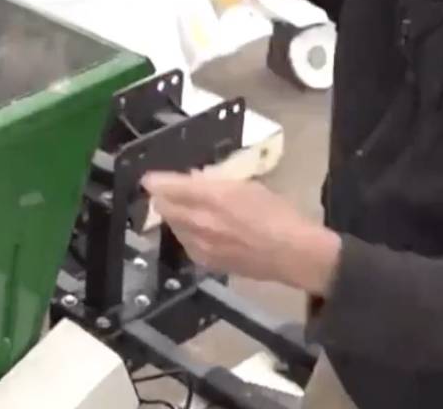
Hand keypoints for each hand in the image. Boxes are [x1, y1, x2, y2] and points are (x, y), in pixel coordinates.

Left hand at [141, 169, 342, 295]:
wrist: (293, 254)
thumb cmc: (277, 214)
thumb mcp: (248, 186)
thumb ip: (217, 183)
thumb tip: (195, 181)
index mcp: (211, 197)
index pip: (168, 187)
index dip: (155, 181)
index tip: (149, 179)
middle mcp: (199, 221)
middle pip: (164, 208)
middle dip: (163, 198)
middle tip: (170, 193)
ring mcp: (200, 245)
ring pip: (173, 227)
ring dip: (176, 217)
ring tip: (191, 212)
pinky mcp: (206, 263)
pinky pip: (186, 245)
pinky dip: (188, 235)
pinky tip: (202, 232)